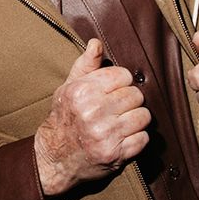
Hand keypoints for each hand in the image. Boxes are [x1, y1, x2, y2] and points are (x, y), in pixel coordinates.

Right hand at [34, 39, 150, 197]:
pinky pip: (143, 138)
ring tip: (121, 122)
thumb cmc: (64, 117)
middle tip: (117, 109)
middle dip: (129, 101)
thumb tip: (96, 43)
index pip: (123, 75)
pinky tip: (122, 137)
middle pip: (136, 95)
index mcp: (82, 91)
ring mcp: (105, 134)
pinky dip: (136, 139)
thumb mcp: (68, 88)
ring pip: (143, 116)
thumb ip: (85, 65)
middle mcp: (93, 112)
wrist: (55, 157)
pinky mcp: (116, 153)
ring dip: (136, 120)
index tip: (112, 91)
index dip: (120, 82)